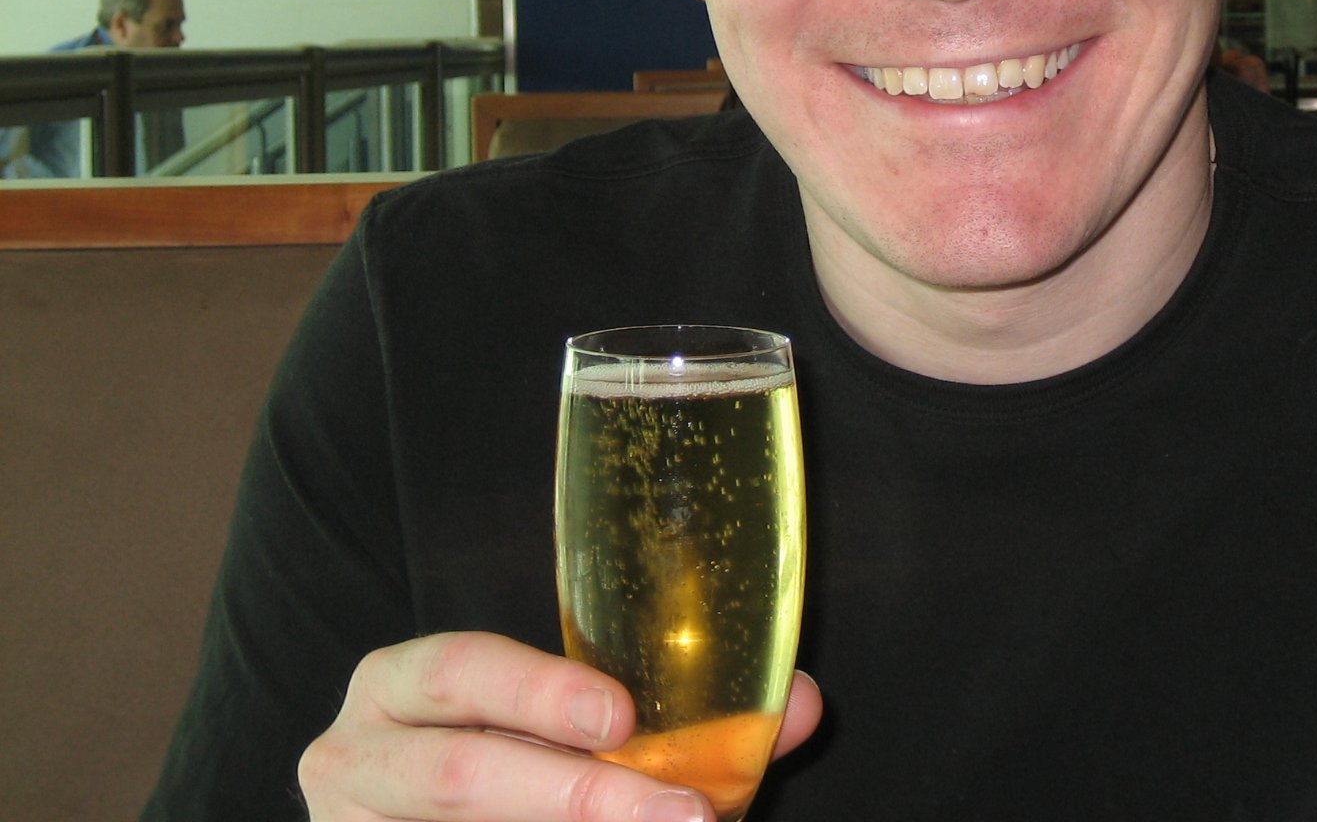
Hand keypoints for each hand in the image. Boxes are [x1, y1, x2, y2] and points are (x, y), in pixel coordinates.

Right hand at [300, 631, 821, 820]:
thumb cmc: (508, 763)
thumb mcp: (573, 730)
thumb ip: (678, 717)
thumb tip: (801, 705)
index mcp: (400, 686)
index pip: (458, 671)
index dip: (538, 694)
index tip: (622, 719)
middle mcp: (353, 758)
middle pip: (456, 776)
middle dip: (577, 799)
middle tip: (683, 816)